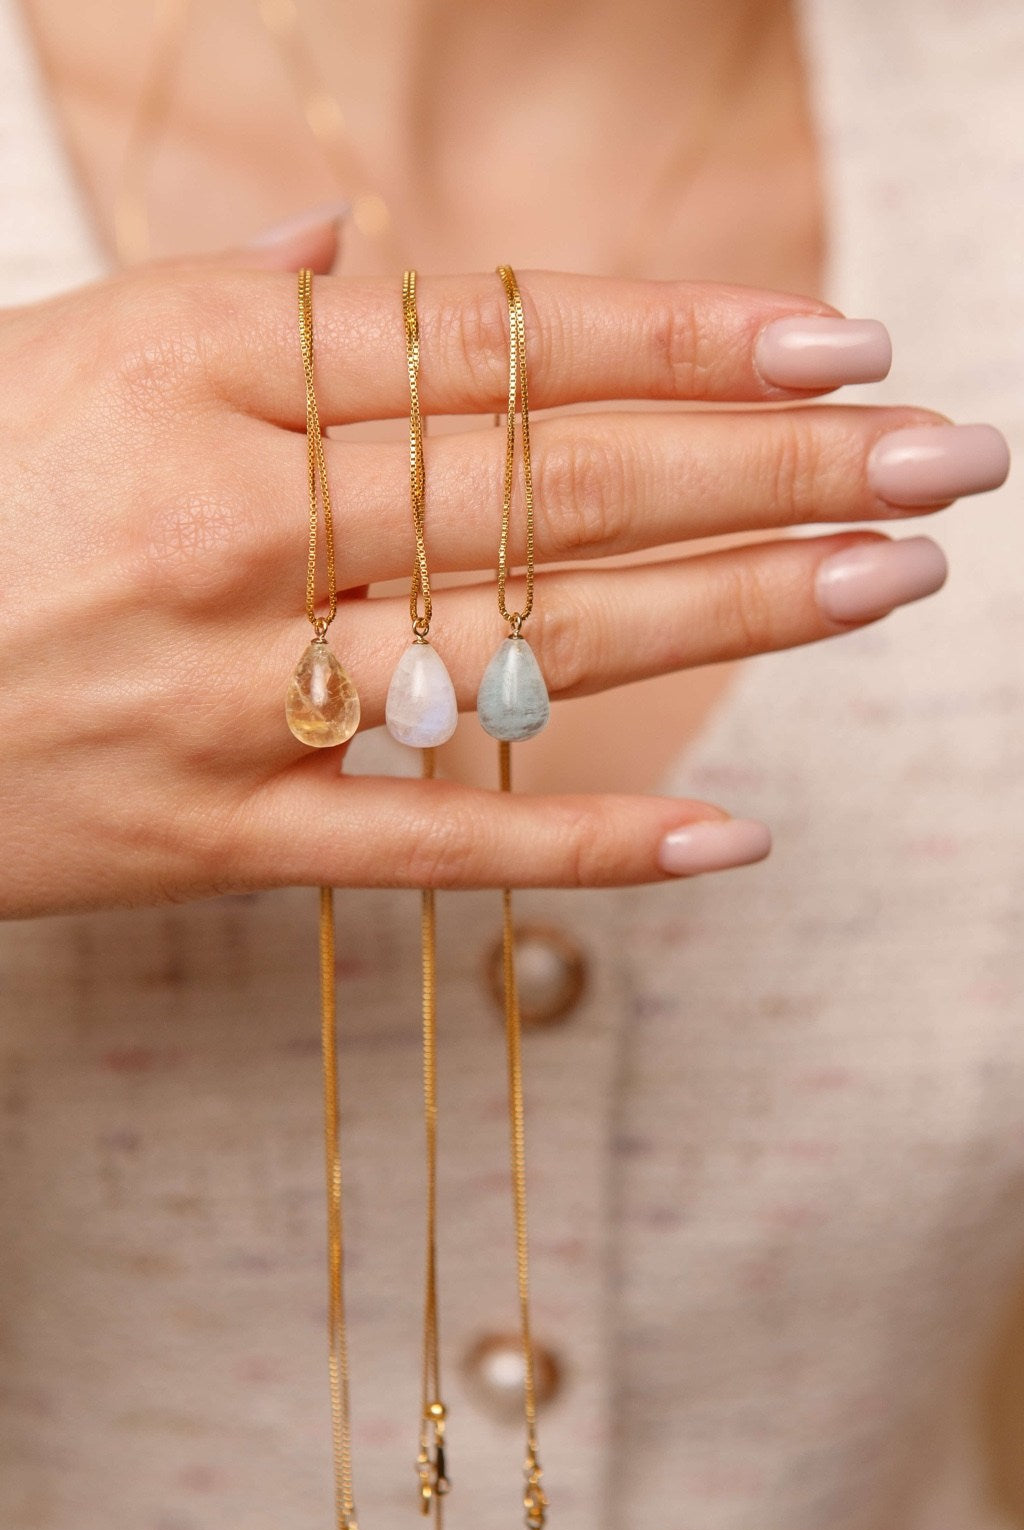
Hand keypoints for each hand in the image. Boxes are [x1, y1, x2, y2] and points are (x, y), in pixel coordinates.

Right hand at [0, 228, 1006, 917]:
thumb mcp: (69, 342)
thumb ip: (246, 296)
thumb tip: (374, 236)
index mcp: (201, 365)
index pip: (501, 344)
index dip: (685, 340)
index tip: (838, 342)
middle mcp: (235, 523)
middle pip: (558, 488)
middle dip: (775, 466)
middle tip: (946, 453)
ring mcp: (230, 693)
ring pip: (527, 654)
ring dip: (734, 619)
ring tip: (890, 579)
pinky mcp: (212, 839)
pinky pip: (428, 845)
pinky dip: (586, 845)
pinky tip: (728, 839)